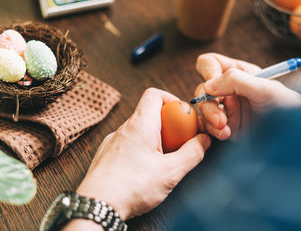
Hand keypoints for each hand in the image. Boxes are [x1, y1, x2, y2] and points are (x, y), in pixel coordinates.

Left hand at [63, 88, 210, 229]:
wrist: (97, 206)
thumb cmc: (130, 188)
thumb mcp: (170, 172)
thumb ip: (192, 153)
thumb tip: (203, 140)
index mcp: (140, 125)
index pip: (154, 94)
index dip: (172, 101)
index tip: (184, 118)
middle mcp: (124, 129)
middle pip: (151, 114)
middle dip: (170, 127)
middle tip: (178, 146)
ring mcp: (113, 141)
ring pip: (140, 131)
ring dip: (156, 141)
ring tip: (162, 162)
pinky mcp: (107, 155)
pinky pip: (129, 144)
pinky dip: (141, 151)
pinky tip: (145, 171)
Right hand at [195, 53, 300, 139]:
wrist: (293, 134)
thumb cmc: (286, 106)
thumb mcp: (265, 88)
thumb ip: (237, 81)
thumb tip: (208, 85)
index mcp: (237, 73)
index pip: (210, 63)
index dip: (208, 71)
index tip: (214, 86)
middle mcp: (228, 89)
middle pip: (202, 89)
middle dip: (208, 104)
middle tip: (221, 118)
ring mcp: (225, 108)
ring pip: (202, 108)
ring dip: (210, 119)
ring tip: (225, 129)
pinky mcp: (225, 126)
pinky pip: (207, 126)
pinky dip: (212, 131)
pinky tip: (226, 134)